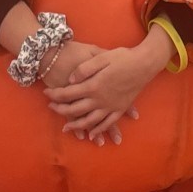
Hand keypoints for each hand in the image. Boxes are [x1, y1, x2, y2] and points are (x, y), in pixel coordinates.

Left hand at [45, 31, 168, 138]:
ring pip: (89, 121)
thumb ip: (84, 69)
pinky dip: (98, 130)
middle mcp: (100, 99)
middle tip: (51, 108)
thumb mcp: (101, 57)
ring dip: (76, 126)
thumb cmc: (123, 57)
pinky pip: (107, 123)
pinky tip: (92, 134)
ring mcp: (111, 106)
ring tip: (66, 128)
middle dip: (61, 110)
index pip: (68, 93)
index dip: (55, 94)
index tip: (46, 93)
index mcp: (94, 85)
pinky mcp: (120, 108)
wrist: (145, 63)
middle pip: (75, 109)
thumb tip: (70, 80)